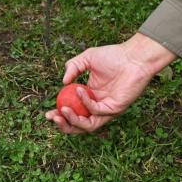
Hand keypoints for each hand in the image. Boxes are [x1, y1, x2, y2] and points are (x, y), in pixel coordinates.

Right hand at [45, 32, 175, 133]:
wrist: (133, 57)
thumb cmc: (113, 56)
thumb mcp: (87, 58)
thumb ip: (73, 67)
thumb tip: (63, 83)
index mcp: (90, 96)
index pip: (73, 112)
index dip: (60, 115)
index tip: (48, 113)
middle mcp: (97, 106)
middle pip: (79, 125)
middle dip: (64, 125)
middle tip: (52, 117)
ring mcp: (106, 109)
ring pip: (88, 125)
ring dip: (73, 121)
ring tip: (63, 110)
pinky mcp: (115, 109)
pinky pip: (97, 111)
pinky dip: (86, 102)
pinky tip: (80, 90)